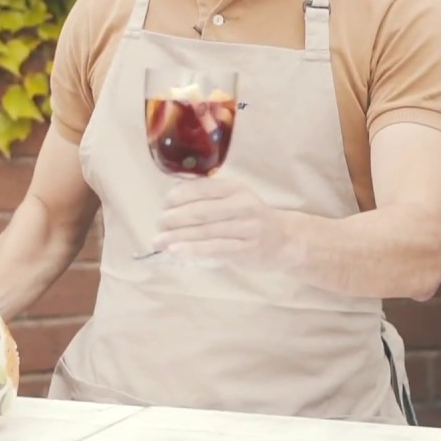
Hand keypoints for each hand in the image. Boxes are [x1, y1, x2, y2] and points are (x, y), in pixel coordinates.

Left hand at [153, 175, 291, 266]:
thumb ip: (208, 196)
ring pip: (204, 232)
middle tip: (158, 225)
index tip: (164, 204)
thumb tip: (172, 194)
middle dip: (173, 218)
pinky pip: (213, 249)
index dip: (178, 196)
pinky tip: (175, 251)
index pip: (201, 188)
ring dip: (176, 237)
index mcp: (235, 188)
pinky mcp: (245, 249)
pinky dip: (192, 250)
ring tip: (158, 241)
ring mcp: (246, 228)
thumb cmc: (249, 218)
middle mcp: (242, 205)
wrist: (283, 240)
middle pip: (200, 211)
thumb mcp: (233, 199)